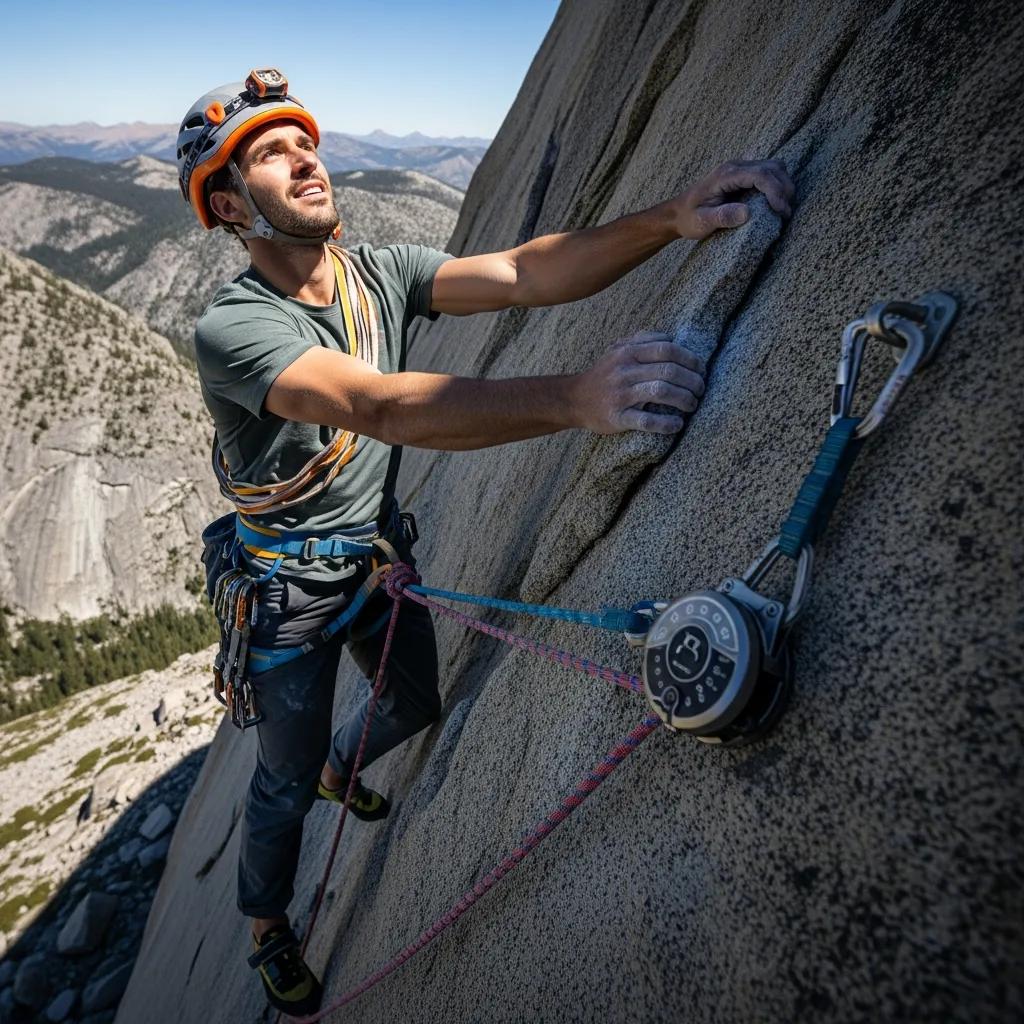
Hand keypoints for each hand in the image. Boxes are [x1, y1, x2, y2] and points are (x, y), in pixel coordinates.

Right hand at [572, 331, 705, 434]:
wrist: (573, 399)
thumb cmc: (603, 374)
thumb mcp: (617, 349)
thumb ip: (642, 339)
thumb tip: (671, 338)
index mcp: (627, 351)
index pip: (668, 349)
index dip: (690, 359)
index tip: (700, 370)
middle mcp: (624, 370)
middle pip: (669, 371)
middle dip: (693, 381)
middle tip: (700, 390)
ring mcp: (620, 394)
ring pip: (662, 392)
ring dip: (685, 399)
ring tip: (692, 405)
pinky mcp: (617, 417)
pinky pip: (647, 422)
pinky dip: (666, 424)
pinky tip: (677, 424)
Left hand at [668, 159, 794, 239]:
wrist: (677, 213)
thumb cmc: (688, 219)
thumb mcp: (702, 222)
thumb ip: (722, 217)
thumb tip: (747, 213)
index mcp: (725, 175)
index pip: (759, 175)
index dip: (775, 191)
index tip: (781, 210)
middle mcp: (734, 166)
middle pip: (772, 167)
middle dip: (784, 188)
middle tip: (786, 213)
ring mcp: (739, 169)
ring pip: (773, 168)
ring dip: (783, 185)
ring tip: (784, 208)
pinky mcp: (743, 175)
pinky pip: (767, 174)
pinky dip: (777, 185)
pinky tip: (776, 203)